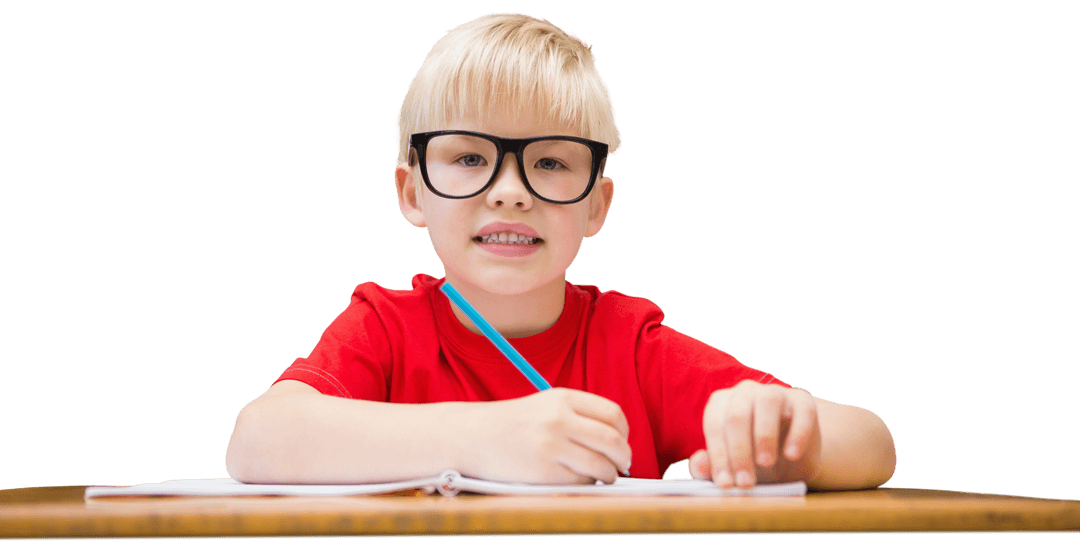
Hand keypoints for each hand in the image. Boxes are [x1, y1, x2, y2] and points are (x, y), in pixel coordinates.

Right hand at [459, 388, 631, 484]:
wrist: (471, 436)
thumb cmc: (512, 424)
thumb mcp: (545, 405)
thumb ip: (578, 415)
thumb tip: (616, 441)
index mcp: (562, 398)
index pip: (612, 414)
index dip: (624, 432)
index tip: (622, 442)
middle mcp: (558, 419)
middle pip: (612, 440)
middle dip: (624, 457)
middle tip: (624, 465)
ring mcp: (550, 446)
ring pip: (600, 465)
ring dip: (609, 474)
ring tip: (605, 476)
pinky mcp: (542, 472)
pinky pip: (579, 481)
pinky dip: (587, 484)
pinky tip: (581, 480)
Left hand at [689, 380, 821, 487]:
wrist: (792, 457)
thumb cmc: (752, 458)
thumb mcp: (731, 466)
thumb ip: (710, 465)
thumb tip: (699, 464)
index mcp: (721, 403)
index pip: (714, 425)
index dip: (718, 455)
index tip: (725, 484)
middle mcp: (745, 392)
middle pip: (737, 414)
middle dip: (739, 451)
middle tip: (746, 482)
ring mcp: (775, 392)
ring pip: (767, 402)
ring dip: (765, 435)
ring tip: (765, 463)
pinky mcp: (803, 401)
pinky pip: (801, 410)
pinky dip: (797, 433)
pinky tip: (791, 455)